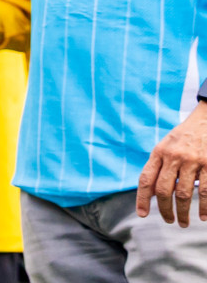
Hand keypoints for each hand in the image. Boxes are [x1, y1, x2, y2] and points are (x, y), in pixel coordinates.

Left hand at [137, 101, 206, 225]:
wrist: (206, 120)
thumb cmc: (184, 138)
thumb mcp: (166, 146)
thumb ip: (158, 166)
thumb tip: (151, 193)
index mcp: (159, 152)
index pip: (146, 179)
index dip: (142, 199)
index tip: (142, 214)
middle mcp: (173, 156)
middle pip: (163, 190)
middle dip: (164, 210)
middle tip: (169, 221)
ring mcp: (192, 160)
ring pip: (184, 194)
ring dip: (183, 212)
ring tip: (184, 222)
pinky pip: (205, 190)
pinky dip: (204, 206)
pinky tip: (203, 216)